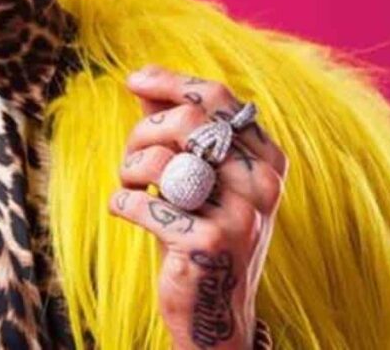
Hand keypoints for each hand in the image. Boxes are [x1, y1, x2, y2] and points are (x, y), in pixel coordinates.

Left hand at [108, 64, 287, 348]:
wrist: (214, 311)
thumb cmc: (198, 230)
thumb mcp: (194, 175)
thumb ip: (174, 128)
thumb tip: (141, 78)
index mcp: (266, 159)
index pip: (217, 98)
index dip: (171, 82)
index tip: (134, 80)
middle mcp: (262, 183)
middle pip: (187, 121)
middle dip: (142, 132)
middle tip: (130, 157)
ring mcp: (241, 215)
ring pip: (161, 160)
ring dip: (129, 169)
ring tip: (131, 186)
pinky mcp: (209, 244)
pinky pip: (143, 201)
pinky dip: (122, 202)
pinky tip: (125, 211)